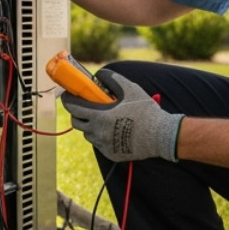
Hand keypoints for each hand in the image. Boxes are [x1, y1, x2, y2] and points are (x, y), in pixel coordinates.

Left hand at [61, 70, 182, 162]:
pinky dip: (101, 136)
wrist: (161, 135)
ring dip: (90, 126)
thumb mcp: (130, 89)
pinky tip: (112, 130)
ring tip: (102, 118)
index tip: (67, 95)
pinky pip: (99, 144)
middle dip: (77, 113)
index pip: (74, 108)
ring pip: (88, 134)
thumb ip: (112, 79)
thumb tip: (99, 75)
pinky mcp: (111, 153)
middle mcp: (98, 133)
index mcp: (99, 116)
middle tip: (85, 107)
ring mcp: (104, 145)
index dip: (68, 100)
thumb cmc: (145, 111)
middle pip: (77, 122)